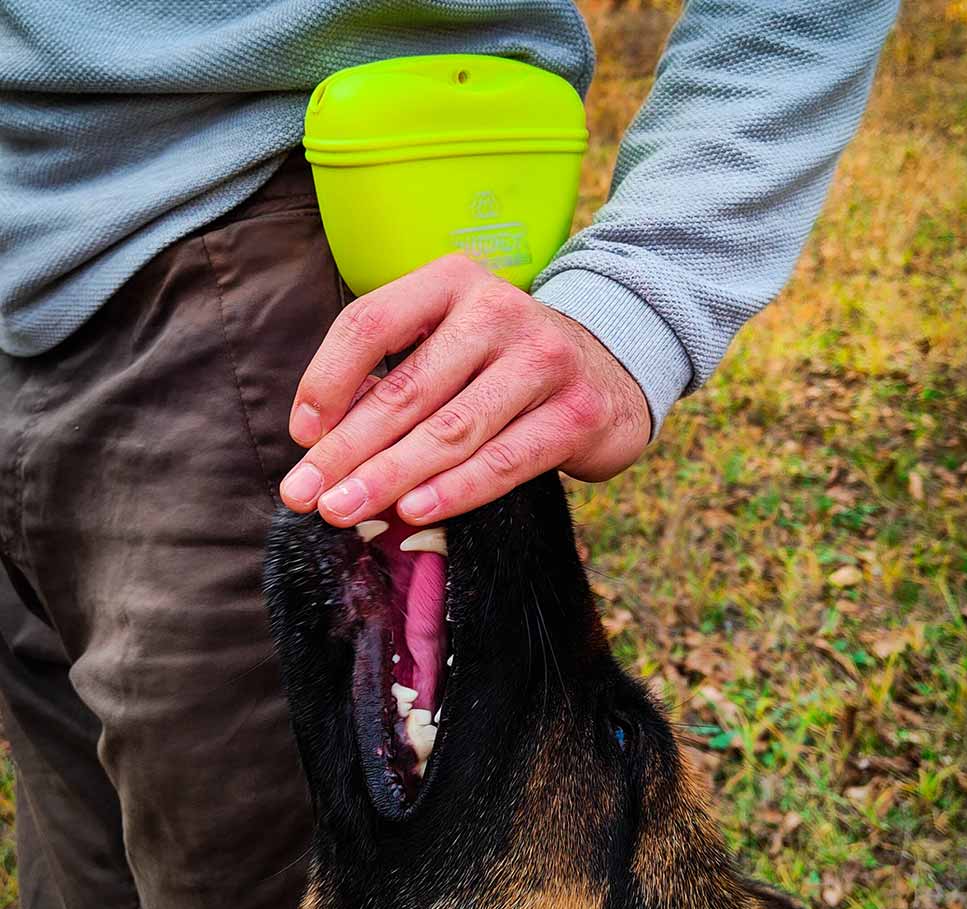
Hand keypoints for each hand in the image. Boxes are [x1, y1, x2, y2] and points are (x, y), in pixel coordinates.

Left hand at [279, 254, 650, 526]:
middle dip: (347, 448)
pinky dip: (455, 490)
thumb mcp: (448, 348)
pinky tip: (413, 510)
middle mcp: (498, 310)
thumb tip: (321, 444)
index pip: (371, 323)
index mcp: (452, 283)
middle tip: (303, 494)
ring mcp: (543, 360)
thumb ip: (393, 381)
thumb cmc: (504, 366)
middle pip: (407, 387)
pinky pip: (504, 460)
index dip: (327, 380)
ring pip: (451, 428)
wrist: (609, 371)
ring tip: (342, 510)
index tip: (301, 436)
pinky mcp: (575, 413)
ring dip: (389, 476)